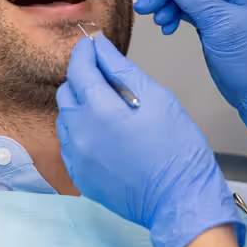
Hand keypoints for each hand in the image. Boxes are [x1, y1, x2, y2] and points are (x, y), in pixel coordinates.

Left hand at [56, 35, 241, 246]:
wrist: (181, 200)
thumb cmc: (178, 147)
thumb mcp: (157, 98)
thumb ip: (122, 70)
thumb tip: (100, 47)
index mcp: (99, 110)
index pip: (79, 69)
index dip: (85, 53)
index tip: (93, 45)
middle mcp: (79, 133)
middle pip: (68, 93)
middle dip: (83, 79)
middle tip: (108, 79)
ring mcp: (76, 158)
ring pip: (66, 119)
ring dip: (81, 107)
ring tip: (110, 109)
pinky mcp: (80, 176)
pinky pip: (70, 144)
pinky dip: (81, 132)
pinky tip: (105, 135)